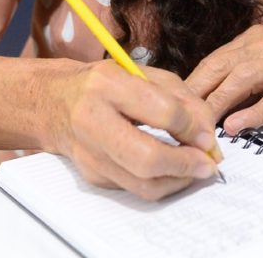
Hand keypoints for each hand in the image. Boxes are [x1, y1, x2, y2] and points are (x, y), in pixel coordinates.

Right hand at [45, 59, 221, 199]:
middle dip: (185, 165)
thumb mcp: (143, 74)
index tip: (207, 136)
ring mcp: (88, 154)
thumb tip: (207, 132)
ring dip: (178, 181)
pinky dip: (161, 183)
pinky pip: (134, 189)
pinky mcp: (91, 176)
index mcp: (108, 84)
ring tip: (195, 169)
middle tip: (207, 164)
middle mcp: (92, 120)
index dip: (191, 128)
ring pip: (142, 184)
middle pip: (147, 158)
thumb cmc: (105, 85)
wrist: (54, 103)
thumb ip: (181, 98)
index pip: (161, 111)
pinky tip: (172, 170)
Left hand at [185, 25, 262, 134]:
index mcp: (256, 39)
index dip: (191, 83)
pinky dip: (252, 113)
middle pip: (221, 66)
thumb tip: (207, 98)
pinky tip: (235, 127)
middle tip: (175, 117)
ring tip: (199, 123)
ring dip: (217, 101)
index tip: (172, 104)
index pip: (214, 60)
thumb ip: (243, 73)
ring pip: (242, 79)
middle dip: (196, 92)